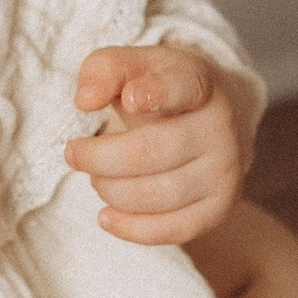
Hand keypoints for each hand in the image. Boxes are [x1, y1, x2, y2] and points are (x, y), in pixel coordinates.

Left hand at [67, 44, 247, 245]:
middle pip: (152, 152)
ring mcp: (224, 171)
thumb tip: (85, 99)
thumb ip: (104, 70)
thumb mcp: (134, 67)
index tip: (129, 99)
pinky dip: (131, 228)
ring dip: (111, 191)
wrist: (207, 123)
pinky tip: (106, 217)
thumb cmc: (158, 91)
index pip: (181, 86)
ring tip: (97, 179)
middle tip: (73, 153)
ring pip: (157, 195)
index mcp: (198, 83)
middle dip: (100, 158)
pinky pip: (172, 230)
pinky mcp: (219, 208)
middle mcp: (219, 128)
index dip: (155, 93)